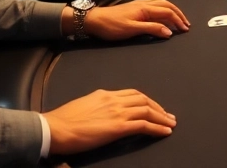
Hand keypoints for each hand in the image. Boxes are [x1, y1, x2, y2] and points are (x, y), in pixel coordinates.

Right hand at [45, 89, 175, 154]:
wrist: (55, 128)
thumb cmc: (63, 121)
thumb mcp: (84, 105)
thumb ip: (98, 106)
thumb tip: (104, 113)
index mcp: (105, 94)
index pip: (133, 93)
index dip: (147, 100)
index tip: (154, 107)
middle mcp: (114, 100)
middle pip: (143, 100)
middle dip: (158, 108)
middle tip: (168, 116)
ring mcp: (117, 112)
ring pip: (147, 111)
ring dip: (162, 118)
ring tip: (170, 124)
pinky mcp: (118, 127)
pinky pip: (144, 125)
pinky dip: (157, 128)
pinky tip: (165, 132)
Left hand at [74, 0, 189, 40]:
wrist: (95, 20)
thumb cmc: (112, 26)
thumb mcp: (132, 30)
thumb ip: (152, 29)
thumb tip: (169, 31)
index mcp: (146, 9)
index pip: (167, 12)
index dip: (178, 21)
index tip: (185, 30)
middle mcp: (145, 3)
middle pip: (167, 5)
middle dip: (179, 14)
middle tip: (186, 24)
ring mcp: (140, 4)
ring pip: (162, 3)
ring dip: (172, 10)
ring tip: (178, 18)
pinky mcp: (135, 6)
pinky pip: (156, 3)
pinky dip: (164, 7)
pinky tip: (163, 12)